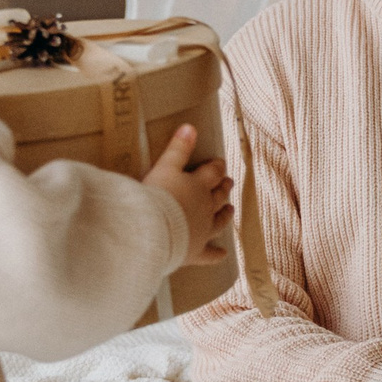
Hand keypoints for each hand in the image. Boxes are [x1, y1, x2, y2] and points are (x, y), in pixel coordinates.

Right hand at [143, 122, 233, 263]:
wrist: (151, 231)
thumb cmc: (156, 197)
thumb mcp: (164, 167)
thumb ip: (177, 149)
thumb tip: (190, 127)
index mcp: (198, 186)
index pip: (212, 173)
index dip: (216, 167)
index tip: (219, 163)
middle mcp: (205, 209)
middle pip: (219, 196)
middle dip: (224, 188)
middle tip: (228, 183)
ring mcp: (202, 231)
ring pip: (219, 222)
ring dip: (225, 215)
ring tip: (230, 210)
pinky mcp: (194, 252)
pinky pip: (208, 255)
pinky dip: (216, 254)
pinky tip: (223, 255)